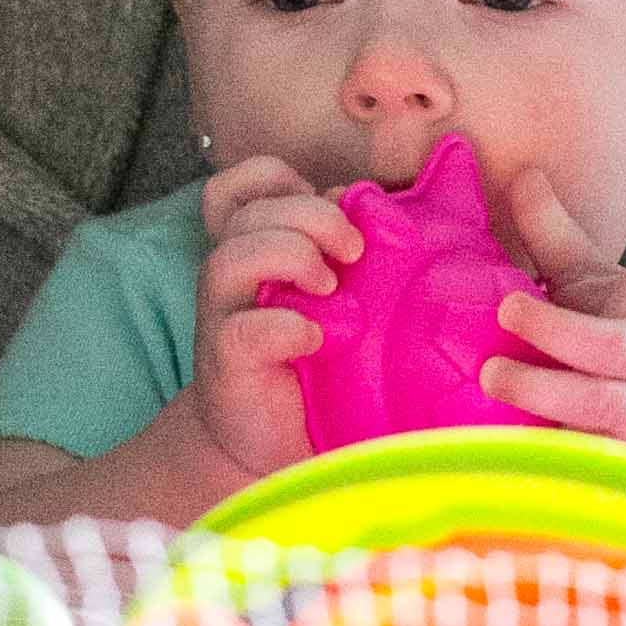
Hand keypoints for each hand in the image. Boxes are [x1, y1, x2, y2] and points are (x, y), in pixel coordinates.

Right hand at [188, 155, 363, 482]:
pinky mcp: (227, 366)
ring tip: (333, 288)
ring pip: (231, 258)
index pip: (246, 186)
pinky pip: (242, 330)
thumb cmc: (322, 364)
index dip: (280, 180)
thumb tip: (400, 204)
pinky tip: (317, 337)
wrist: (278, 445)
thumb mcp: (345, 298)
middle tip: (356, 251)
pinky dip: (284, 325)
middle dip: (310, 217)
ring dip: (290, 257)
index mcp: (261, 249)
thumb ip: (359, 254)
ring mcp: (224, 319)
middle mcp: (235, 277)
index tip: (335, 204)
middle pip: (249, 213)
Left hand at [478, 172, 625, 478]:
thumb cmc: (617, 335)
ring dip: (542, 390)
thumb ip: (556, 234)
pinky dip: (541, 448)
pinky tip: (498, 442)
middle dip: (562, 330)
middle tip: (509, 308)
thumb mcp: (593, 284)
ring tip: (491, 376)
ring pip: (599, 405)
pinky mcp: (611, 457)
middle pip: (617, 347)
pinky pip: (577, 454)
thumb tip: (522, 172)